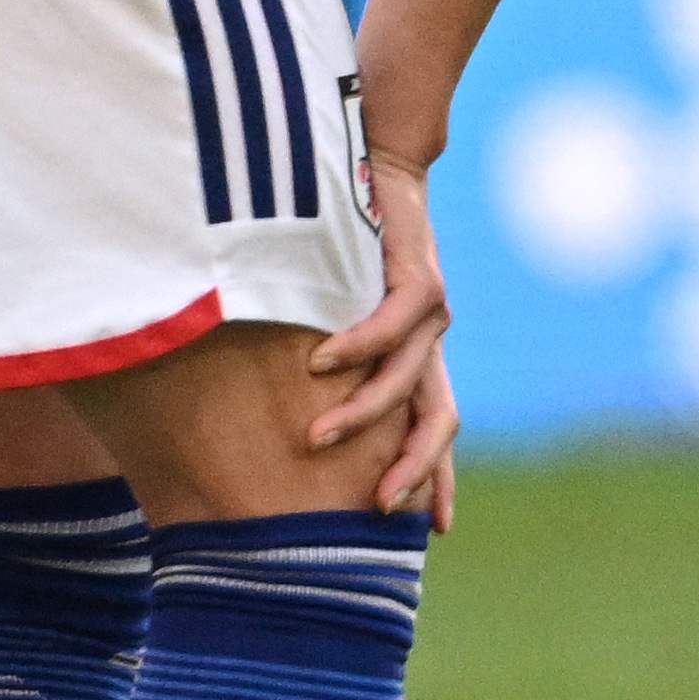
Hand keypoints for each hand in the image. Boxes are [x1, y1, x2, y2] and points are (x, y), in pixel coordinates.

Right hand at [309, 147, 460, 524]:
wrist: (380, 165)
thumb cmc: (343, 248)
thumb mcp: (331, 318)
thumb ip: (317, 366)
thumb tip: (259, 419)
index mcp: (416, 356)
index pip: (433, 427)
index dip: (436, 477)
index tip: (429, 534)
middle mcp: (430, 339)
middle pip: (440, 417)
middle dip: (412, 466)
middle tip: (376, 508)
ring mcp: (429, 307)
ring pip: (406, 377)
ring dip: (360, 412)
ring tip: (315, 438)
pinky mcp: (418, 269)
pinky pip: (393, 320)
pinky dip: (357, 345)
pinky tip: (320, 363)